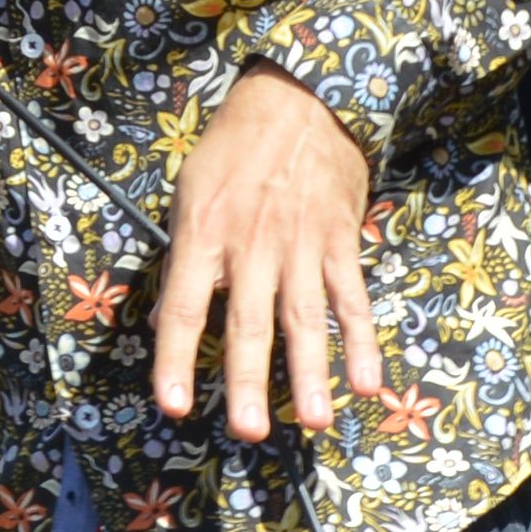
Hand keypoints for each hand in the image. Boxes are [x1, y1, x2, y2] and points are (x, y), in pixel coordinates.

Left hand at [150, 64, 384, 442]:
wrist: (297, 98)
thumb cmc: (233, 149)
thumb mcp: (187, 194)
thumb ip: (180, 262)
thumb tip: (163, 321)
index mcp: (203, 235)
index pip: (184, 309)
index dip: (175, 360)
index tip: (172, 406)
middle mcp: (250, 246)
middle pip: (248, 324)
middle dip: (248, 382)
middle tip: (248, 433)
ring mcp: (300, 244)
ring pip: (305, 319)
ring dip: (311, 374)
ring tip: (313, 422)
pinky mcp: (340, 240)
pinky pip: (351, 298)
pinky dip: (361, 341)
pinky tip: (367, 381)